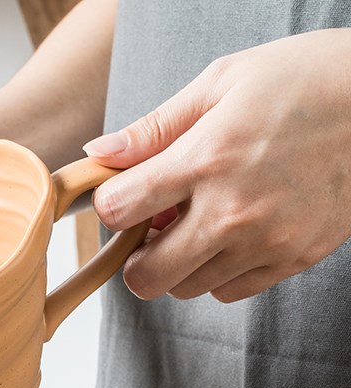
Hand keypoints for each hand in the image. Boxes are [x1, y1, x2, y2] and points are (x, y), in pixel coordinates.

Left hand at [83, 29, 350, 302]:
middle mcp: (234, 211)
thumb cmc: (305, 80)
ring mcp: (267, 242)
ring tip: (198, 222)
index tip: (124, 193)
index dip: (110, 204)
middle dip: (135, 255)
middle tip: (152, 225)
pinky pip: (227, 292)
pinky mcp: (293, 259)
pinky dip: (215, 272)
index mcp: (207, 158)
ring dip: (177, 263)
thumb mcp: (222, 83)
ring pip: (184, 289)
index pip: (118, 209)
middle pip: (145, 276)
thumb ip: (154, 128)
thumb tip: (97, 155)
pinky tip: (229, 235)